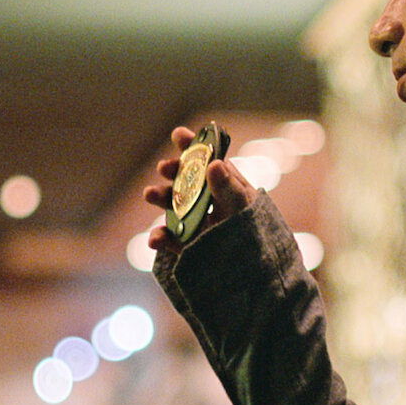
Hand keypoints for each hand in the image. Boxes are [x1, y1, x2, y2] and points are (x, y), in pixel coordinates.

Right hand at [143, 126, 254, 251]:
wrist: (256, 270)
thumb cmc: (254, 230)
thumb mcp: (243, 206)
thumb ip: (228, 187)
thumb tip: (214, 163)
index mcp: (221, 182)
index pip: (205, 159)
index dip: (191, 145)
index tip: (179, 134)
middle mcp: (204, 197)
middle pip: (183, 178)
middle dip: (171, 170)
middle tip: (165, 168)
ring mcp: (192, 219)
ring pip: (171, 204)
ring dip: (158, 196)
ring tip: (149, 194)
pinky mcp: (184, 243)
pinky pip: (168, 238)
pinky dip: (158, 237)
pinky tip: (155, 239)